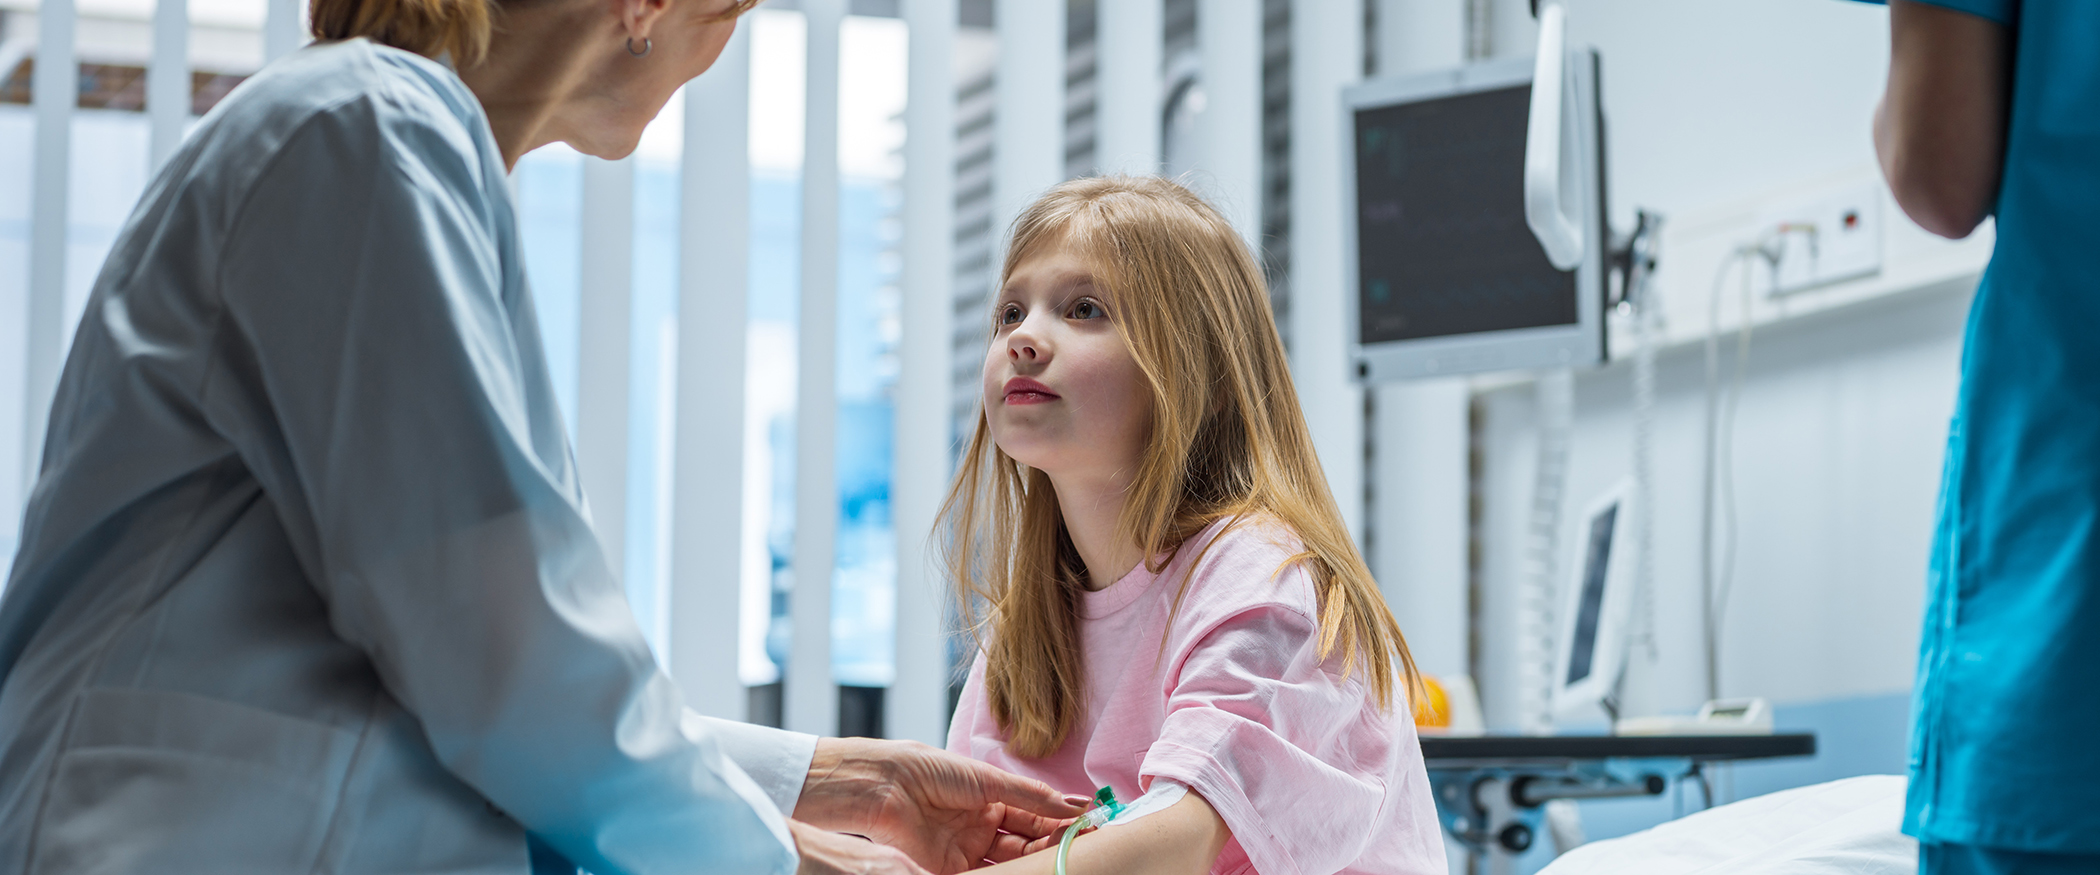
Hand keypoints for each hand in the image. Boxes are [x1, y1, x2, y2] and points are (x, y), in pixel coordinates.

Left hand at [796, 738, 1086, 872]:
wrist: (883, 786)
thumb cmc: (928, 771)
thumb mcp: (986, 779)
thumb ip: (1031, 796)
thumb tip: (1073, 805)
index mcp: (989, 800)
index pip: (1033, 815)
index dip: (1058, 820)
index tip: (1087, 823)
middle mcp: (981, 828)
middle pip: (1026, 843)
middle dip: (1052, 843)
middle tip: (1078, 842)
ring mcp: (966, 851)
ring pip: (1010, 863)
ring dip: (1035, 860)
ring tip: (1061, 855)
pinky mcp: (949, 870)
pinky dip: (1008, 874)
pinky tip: (1029, 870)